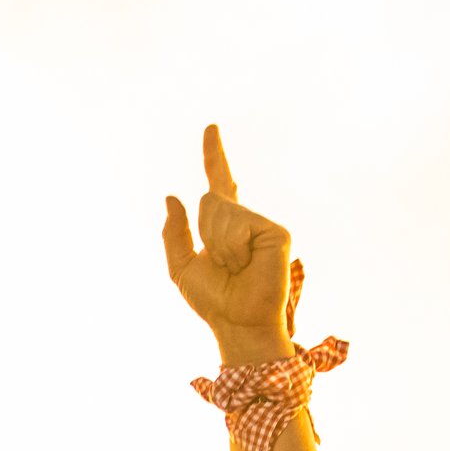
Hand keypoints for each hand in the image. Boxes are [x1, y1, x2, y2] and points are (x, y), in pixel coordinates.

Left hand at [162, 125, 295, 363]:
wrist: (235, 322)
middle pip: (209, 202)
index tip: (210, 129)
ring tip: (236, 266)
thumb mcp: (180, 266)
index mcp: (223, 226)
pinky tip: (247, 263)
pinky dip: (233, 247)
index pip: (218, 183)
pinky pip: (238, 224)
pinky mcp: (276, 231)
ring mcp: (262, 224)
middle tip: (222, 265)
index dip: (214, 156)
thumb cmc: (213, 300)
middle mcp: (245, 220)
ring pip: (219, 211)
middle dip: (204, 236)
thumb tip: (173, 197)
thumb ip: (174, 232)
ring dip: (218, 244)